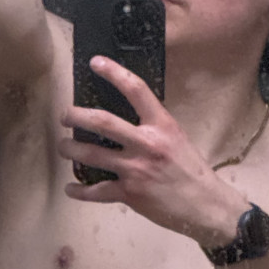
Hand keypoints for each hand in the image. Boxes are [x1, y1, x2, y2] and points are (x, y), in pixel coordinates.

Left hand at [58, 56, 248, 244]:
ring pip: (91, 155)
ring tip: (63, 147)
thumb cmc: (191, 171)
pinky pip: (96, 191)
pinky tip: (70, 188)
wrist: (205, 206)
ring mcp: (136, 169)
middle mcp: (147, 144)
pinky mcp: (129, 193)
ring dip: (70, 149)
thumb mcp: (177, 139)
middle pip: (102, 122)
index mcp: (162, 126)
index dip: (113, 72)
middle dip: (76, 116)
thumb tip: (128, 118)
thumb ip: (153, 128)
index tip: (95, 62)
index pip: (136, 90)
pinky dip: (79, 191)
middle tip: (64, 115)